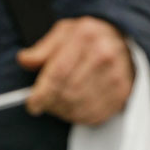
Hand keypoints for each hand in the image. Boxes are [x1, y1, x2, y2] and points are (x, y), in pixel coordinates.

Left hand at [17, 17, 133, 125]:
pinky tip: (74, 107)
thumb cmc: (90, 37)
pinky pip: (94, 115)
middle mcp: (104, 54)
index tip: (32, 103)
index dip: (42, 93)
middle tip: (44, 103)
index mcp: (86, 36)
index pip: (59, 72)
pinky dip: (79, 116)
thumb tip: (24, 60)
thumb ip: (43, 48)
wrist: (124, 39)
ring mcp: (117, 74)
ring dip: (63, 111)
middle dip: (51, 102)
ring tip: (59, 103)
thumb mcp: (64, 32)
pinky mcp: (123, 92)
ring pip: (80, 107)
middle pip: (68, 92)